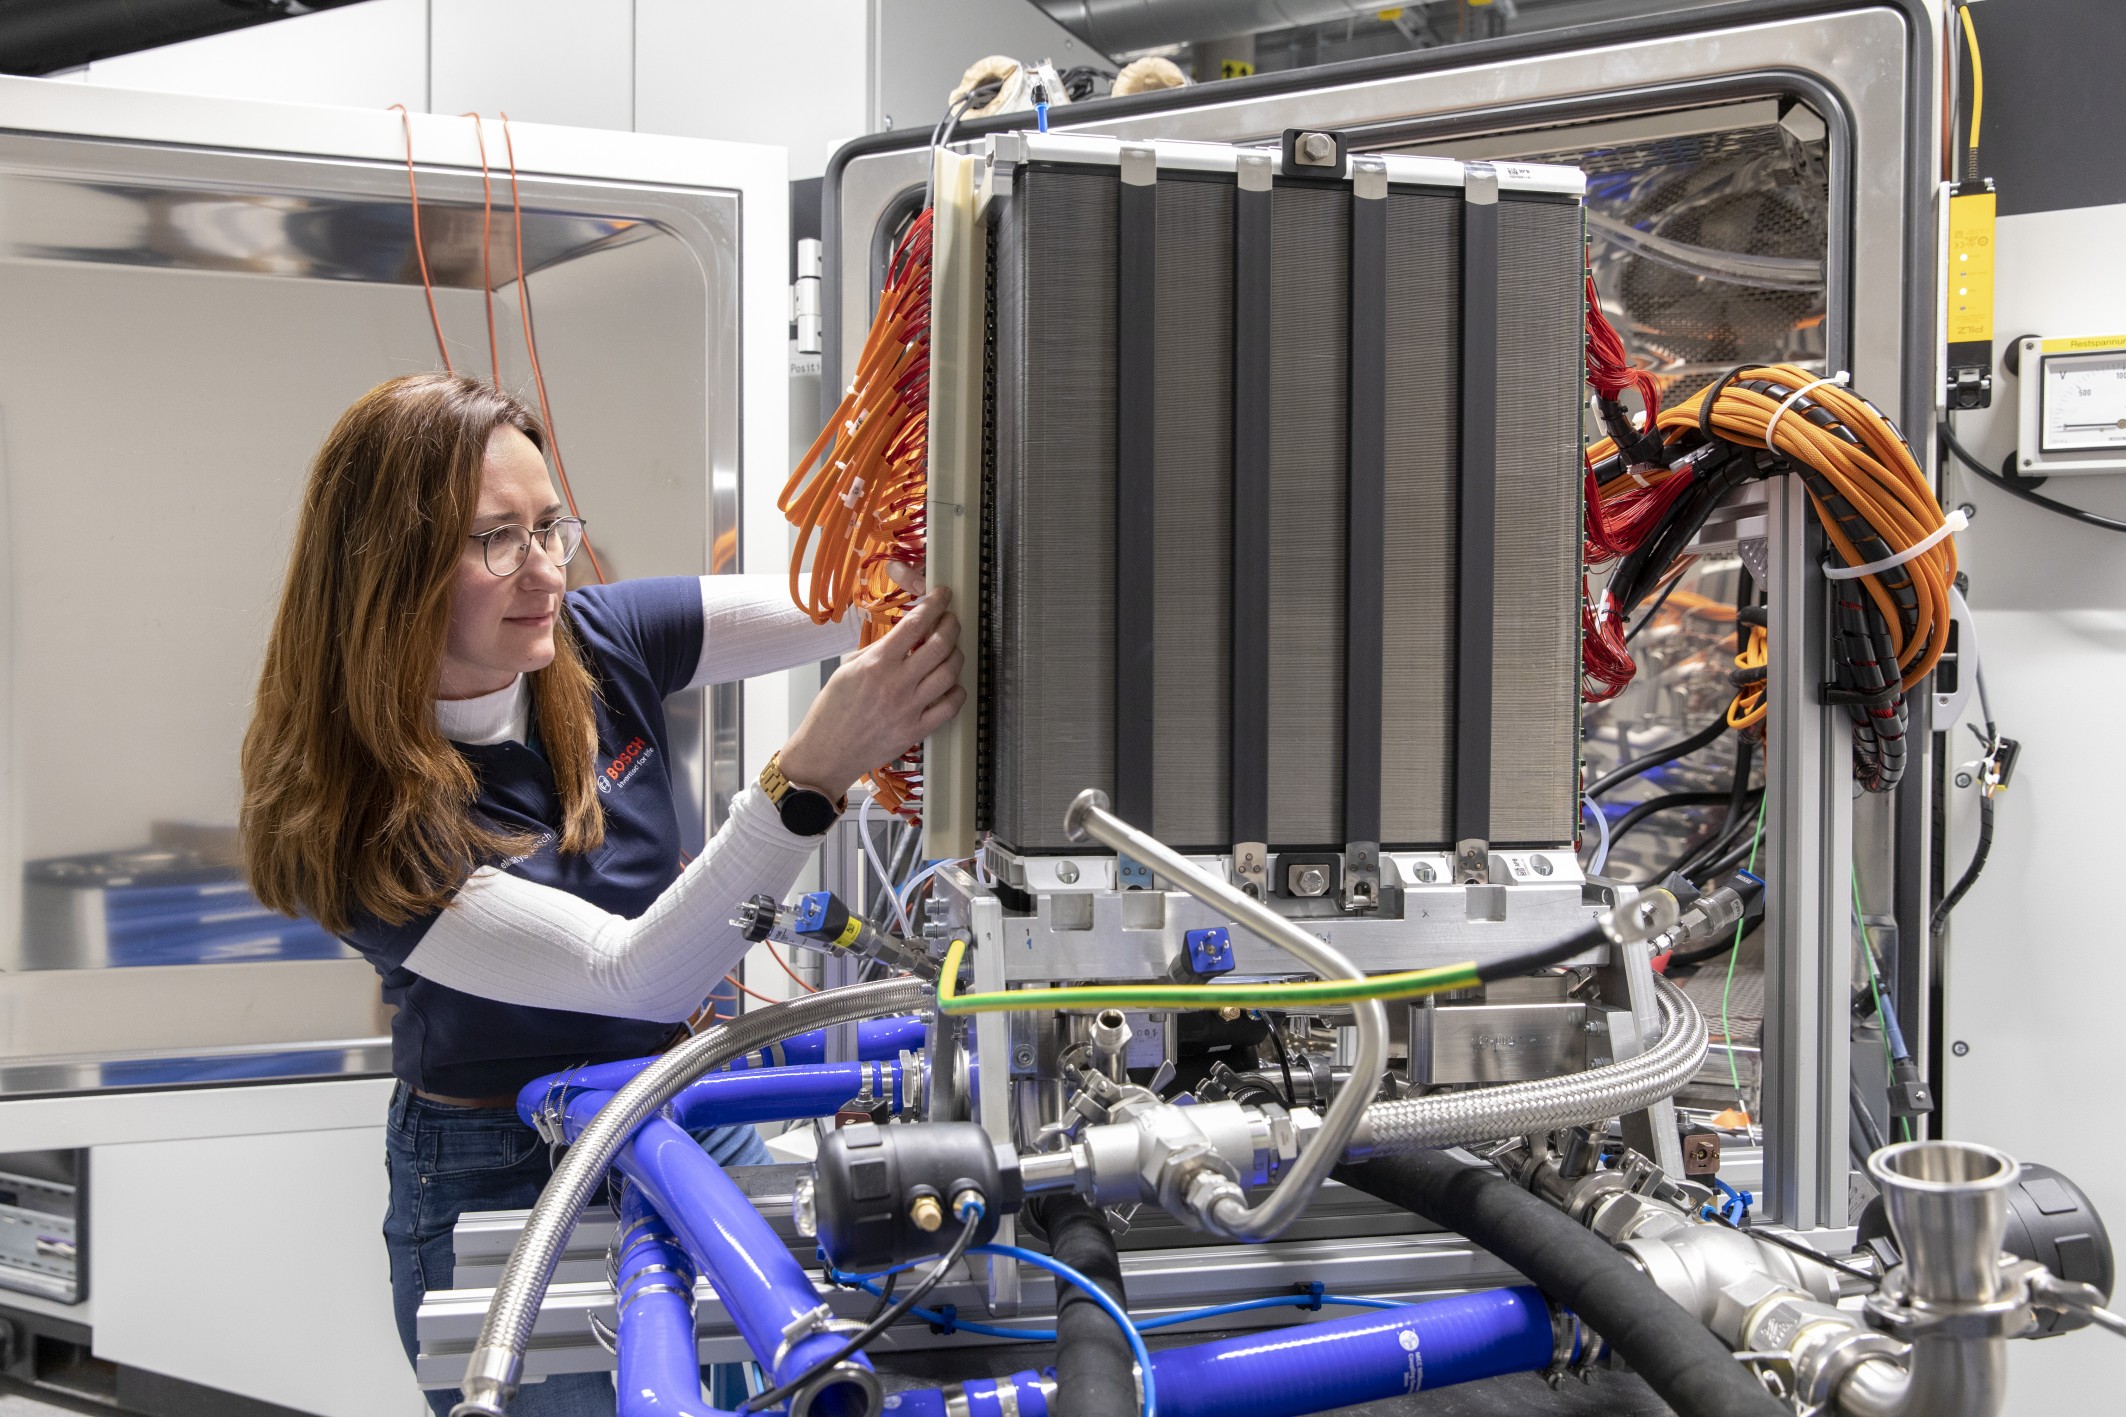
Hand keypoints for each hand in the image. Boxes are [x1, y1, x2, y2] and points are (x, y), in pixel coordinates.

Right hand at [776, 585, 965, 798]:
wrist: (825, 753)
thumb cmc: (831, 712)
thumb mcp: (846, 668)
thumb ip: (877, 650)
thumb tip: (903, 637)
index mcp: (877, 663)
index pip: (915, 623)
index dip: (935, 603)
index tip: (942, 595)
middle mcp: (896, 683)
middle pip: (941, 644)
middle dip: (951, 624)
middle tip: (950, 620)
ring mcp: (909, 708)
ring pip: (950, 673)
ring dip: (956, 656)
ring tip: (950, 651)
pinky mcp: (916, 730)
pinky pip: (950, 707)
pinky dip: (957, 692)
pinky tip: (951, 686)